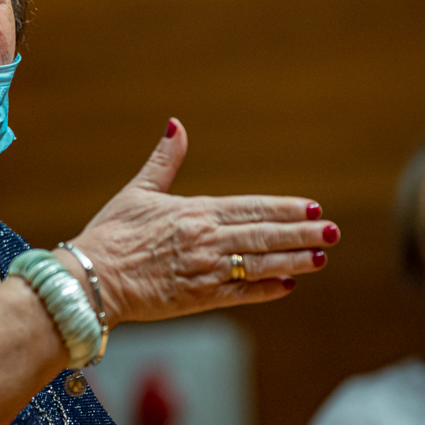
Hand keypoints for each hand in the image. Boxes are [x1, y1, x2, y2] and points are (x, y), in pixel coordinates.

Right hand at [69, 118, 338, 326]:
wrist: (91, 278)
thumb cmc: (111, 234)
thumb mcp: (138, 191)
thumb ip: (164, 161)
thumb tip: (176, 126)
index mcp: (195, 212)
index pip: (252, 207)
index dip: (285, 208)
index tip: (313, 207)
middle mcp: (206, 239)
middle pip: (264, 234)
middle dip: (301, 233)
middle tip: (333, 231)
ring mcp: (205, 270)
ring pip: (259, 264)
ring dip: (293, 260)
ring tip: (321, 258)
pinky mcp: (197, 298)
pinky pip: (240, 293)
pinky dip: (265, 290)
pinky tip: (287, 286)